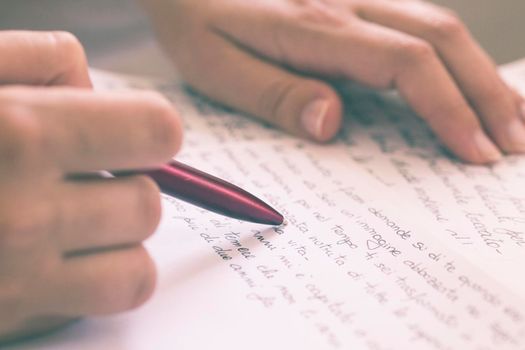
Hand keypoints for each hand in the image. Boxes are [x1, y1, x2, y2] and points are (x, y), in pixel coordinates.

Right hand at [0, 31, 181, 342]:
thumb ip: (36, 61)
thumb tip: (95, 88)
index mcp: (17, 133)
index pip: (158, 133)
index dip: (149, 129)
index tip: (129, 132)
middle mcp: (25, 214)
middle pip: (148, 206)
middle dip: (125, 187)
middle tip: (83, 179)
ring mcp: (15, 281)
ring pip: (136, 270)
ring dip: (117, 245)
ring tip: (73, 225)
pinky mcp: (5, 323)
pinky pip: (94, 307)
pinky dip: (89, 285)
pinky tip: (50, 261)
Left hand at [143, 0, 524, 163]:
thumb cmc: (195, 22)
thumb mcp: (217, 68)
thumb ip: (275, 95)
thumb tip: (333, 123)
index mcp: (316, 27)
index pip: (406, 64)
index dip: (449, 108)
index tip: (475, 151)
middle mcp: (347, 1)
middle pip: (441, 38)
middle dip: (485, 93)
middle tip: (513, 143)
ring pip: (439, 23)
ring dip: (479, 71)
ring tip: (510, 116)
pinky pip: (418, 18)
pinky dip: (452, 53)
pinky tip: (466, 76)